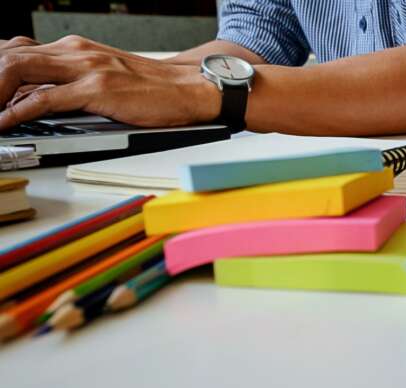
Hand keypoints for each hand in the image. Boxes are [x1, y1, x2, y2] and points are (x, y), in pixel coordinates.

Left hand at [0, 35, 220, 129]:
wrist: (191, 88)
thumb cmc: (154, 88)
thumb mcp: (104, 75)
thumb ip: (71, 81)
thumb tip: (38, 98)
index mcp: (74, 48)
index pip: (15, 49)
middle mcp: (75, 52)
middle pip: (8, 56)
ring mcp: (85, 68)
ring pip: (17, 69)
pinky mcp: (98, 89)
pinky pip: (44, 98)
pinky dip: (17, 111)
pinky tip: (5, 123)